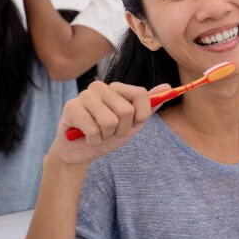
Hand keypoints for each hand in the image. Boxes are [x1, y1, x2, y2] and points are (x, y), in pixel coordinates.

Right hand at [49, 81, 168, 166]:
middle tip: (110, 131)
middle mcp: (100, 87)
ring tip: (98, 133)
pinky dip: (93, 140)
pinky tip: (86, 137)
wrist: (80, 151)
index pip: (141, 94)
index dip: (141, 115)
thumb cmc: (108, 134)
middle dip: (122, 129)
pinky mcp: (70, 108)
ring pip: (109, 121)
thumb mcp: (133, 123)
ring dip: (106, 136)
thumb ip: (149, 105)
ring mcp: (84, 96)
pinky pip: (93, 130)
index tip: (132, 123)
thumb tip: (168, 86)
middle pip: (126, 110)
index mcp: (117, 88)